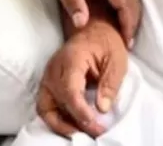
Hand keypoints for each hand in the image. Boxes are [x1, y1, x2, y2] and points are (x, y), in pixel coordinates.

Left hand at [30, 0, 140, 42]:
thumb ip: (72, 1)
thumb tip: (82, 24)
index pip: (124, 2)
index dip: (127, 23)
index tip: (127, 42)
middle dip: (133, 21)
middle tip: (128, 42)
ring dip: (131, 12)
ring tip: (125, 32)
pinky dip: (125, 3)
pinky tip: (117, 15)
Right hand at [36, 20, 127, 137]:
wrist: (94, 29)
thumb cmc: (107, 43)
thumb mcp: (117, 61)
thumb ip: (110, 84)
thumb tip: (102, 109)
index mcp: (72, 58)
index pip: (69, 89)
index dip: (79, 110)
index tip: (93, 123)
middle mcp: (54, 68)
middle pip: (56, 100)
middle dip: (74, 121)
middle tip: (95, 131)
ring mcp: (48, 76)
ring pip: (45, 107)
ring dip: (60, 124)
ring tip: (81, 133)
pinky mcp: (48, 83)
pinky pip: (45, 105)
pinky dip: (56, 118)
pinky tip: (72, 125)